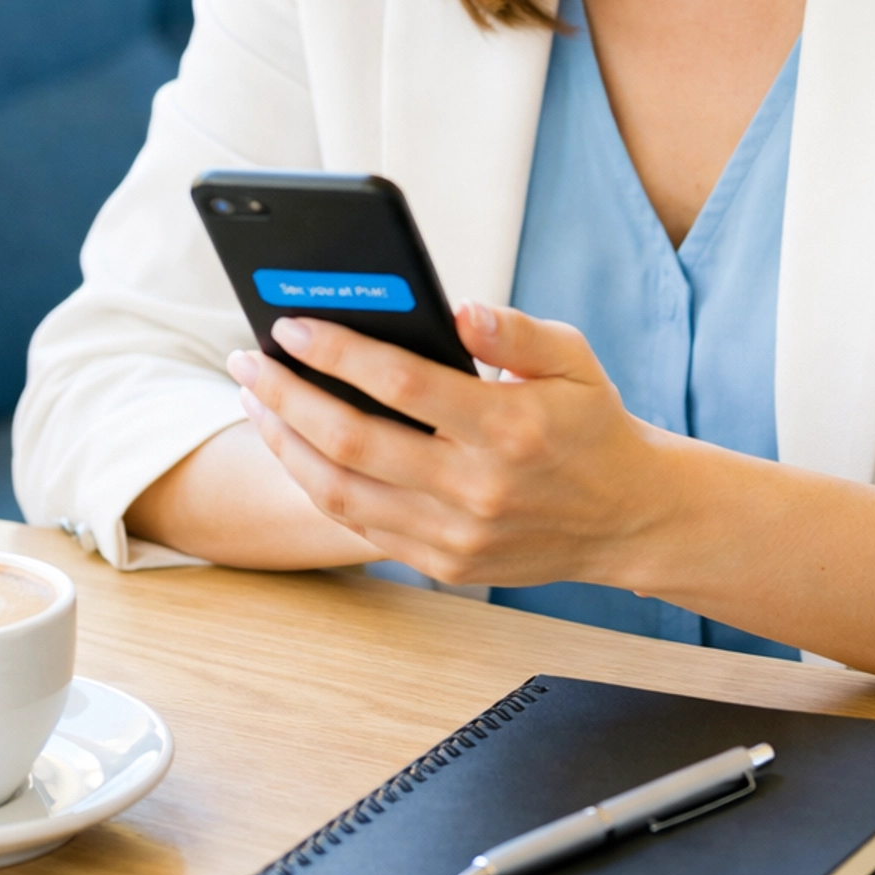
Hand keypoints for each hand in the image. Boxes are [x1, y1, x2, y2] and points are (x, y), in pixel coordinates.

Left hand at [226, 304, 675, 589]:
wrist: (628, 517)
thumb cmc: (591, 424)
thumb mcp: (573, 358)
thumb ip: (515, 330)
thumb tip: (458, 310)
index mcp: (508, 427)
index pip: (401, 384)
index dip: (337, 352)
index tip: (290, 325)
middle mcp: (477, 487)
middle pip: (353, 441)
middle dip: (285, 396)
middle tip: (246, 361)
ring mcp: (457, 535)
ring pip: (341, 493)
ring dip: (285, 444)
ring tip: (255, 402)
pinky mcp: (445, 564)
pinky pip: (360, 526)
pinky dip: (316, 485)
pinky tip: (294, 447)